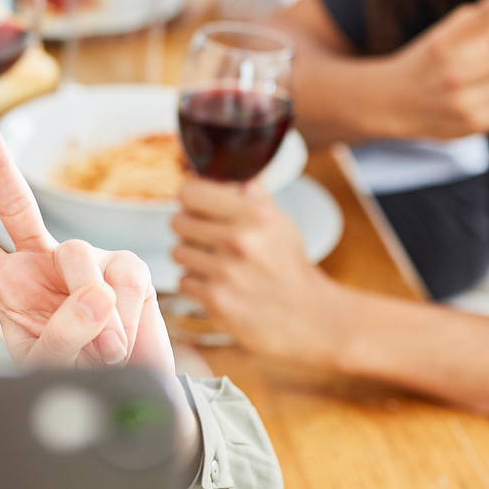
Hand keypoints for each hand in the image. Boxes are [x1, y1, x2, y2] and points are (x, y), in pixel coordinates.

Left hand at [0, 109, 172, 377]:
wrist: (122, 391)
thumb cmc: (72, 375)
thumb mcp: (47, 364)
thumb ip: (62, 334)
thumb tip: (96, 295)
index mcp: (2, 280)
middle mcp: (38, 259)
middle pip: (13, 200)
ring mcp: (83, 259)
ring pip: (76, 256)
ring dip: (89, 312)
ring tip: (100, 351)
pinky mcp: (124, 267)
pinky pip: (122, 280)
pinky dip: (123, 317)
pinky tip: (124, 340)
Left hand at [171, 175, 350, 368]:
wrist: (311, 317)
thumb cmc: (292, 269)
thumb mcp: (281, 224)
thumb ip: (253, 196)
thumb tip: (228, 171)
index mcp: (254, 215)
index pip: (190, 193)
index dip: (190, 199)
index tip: (195, 207)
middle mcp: (238, 240)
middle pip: (178, 222)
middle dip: (191, 230)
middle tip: (208, 240)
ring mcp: (225, 272)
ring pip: (178, 252)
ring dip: (192, 259)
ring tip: (215, 265)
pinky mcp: (216, 302)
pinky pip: (183, 282)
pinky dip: (196, 286)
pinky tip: (218, 287)